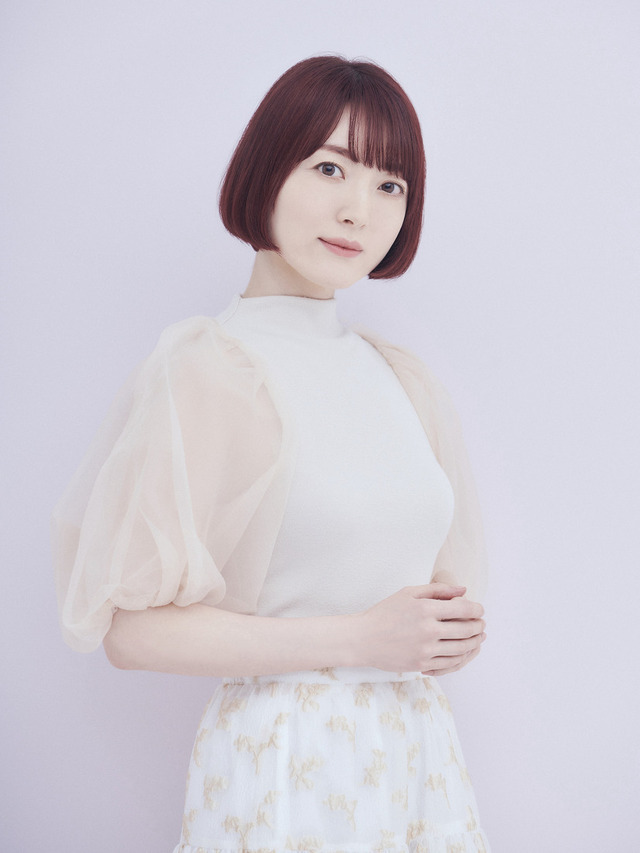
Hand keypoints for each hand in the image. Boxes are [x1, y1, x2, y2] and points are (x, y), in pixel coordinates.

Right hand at [357, 583, 485, 675]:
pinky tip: (464, 652)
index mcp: (426, 609)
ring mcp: (425, 650)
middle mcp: (428, 630)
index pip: (463, 609)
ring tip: (478, 638)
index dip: (477, 609)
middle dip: (478, 627)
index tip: (479, 610)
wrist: (363, 638)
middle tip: (481, 625)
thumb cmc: (385, 612)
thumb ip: (437, 590)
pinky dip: (462, 658)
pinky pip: (450, 664)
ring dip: (475, 643)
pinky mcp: (421, 664)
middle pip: (466, 630)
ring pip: (461, 649)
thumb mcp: (408, 593)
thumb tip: (463, 590)